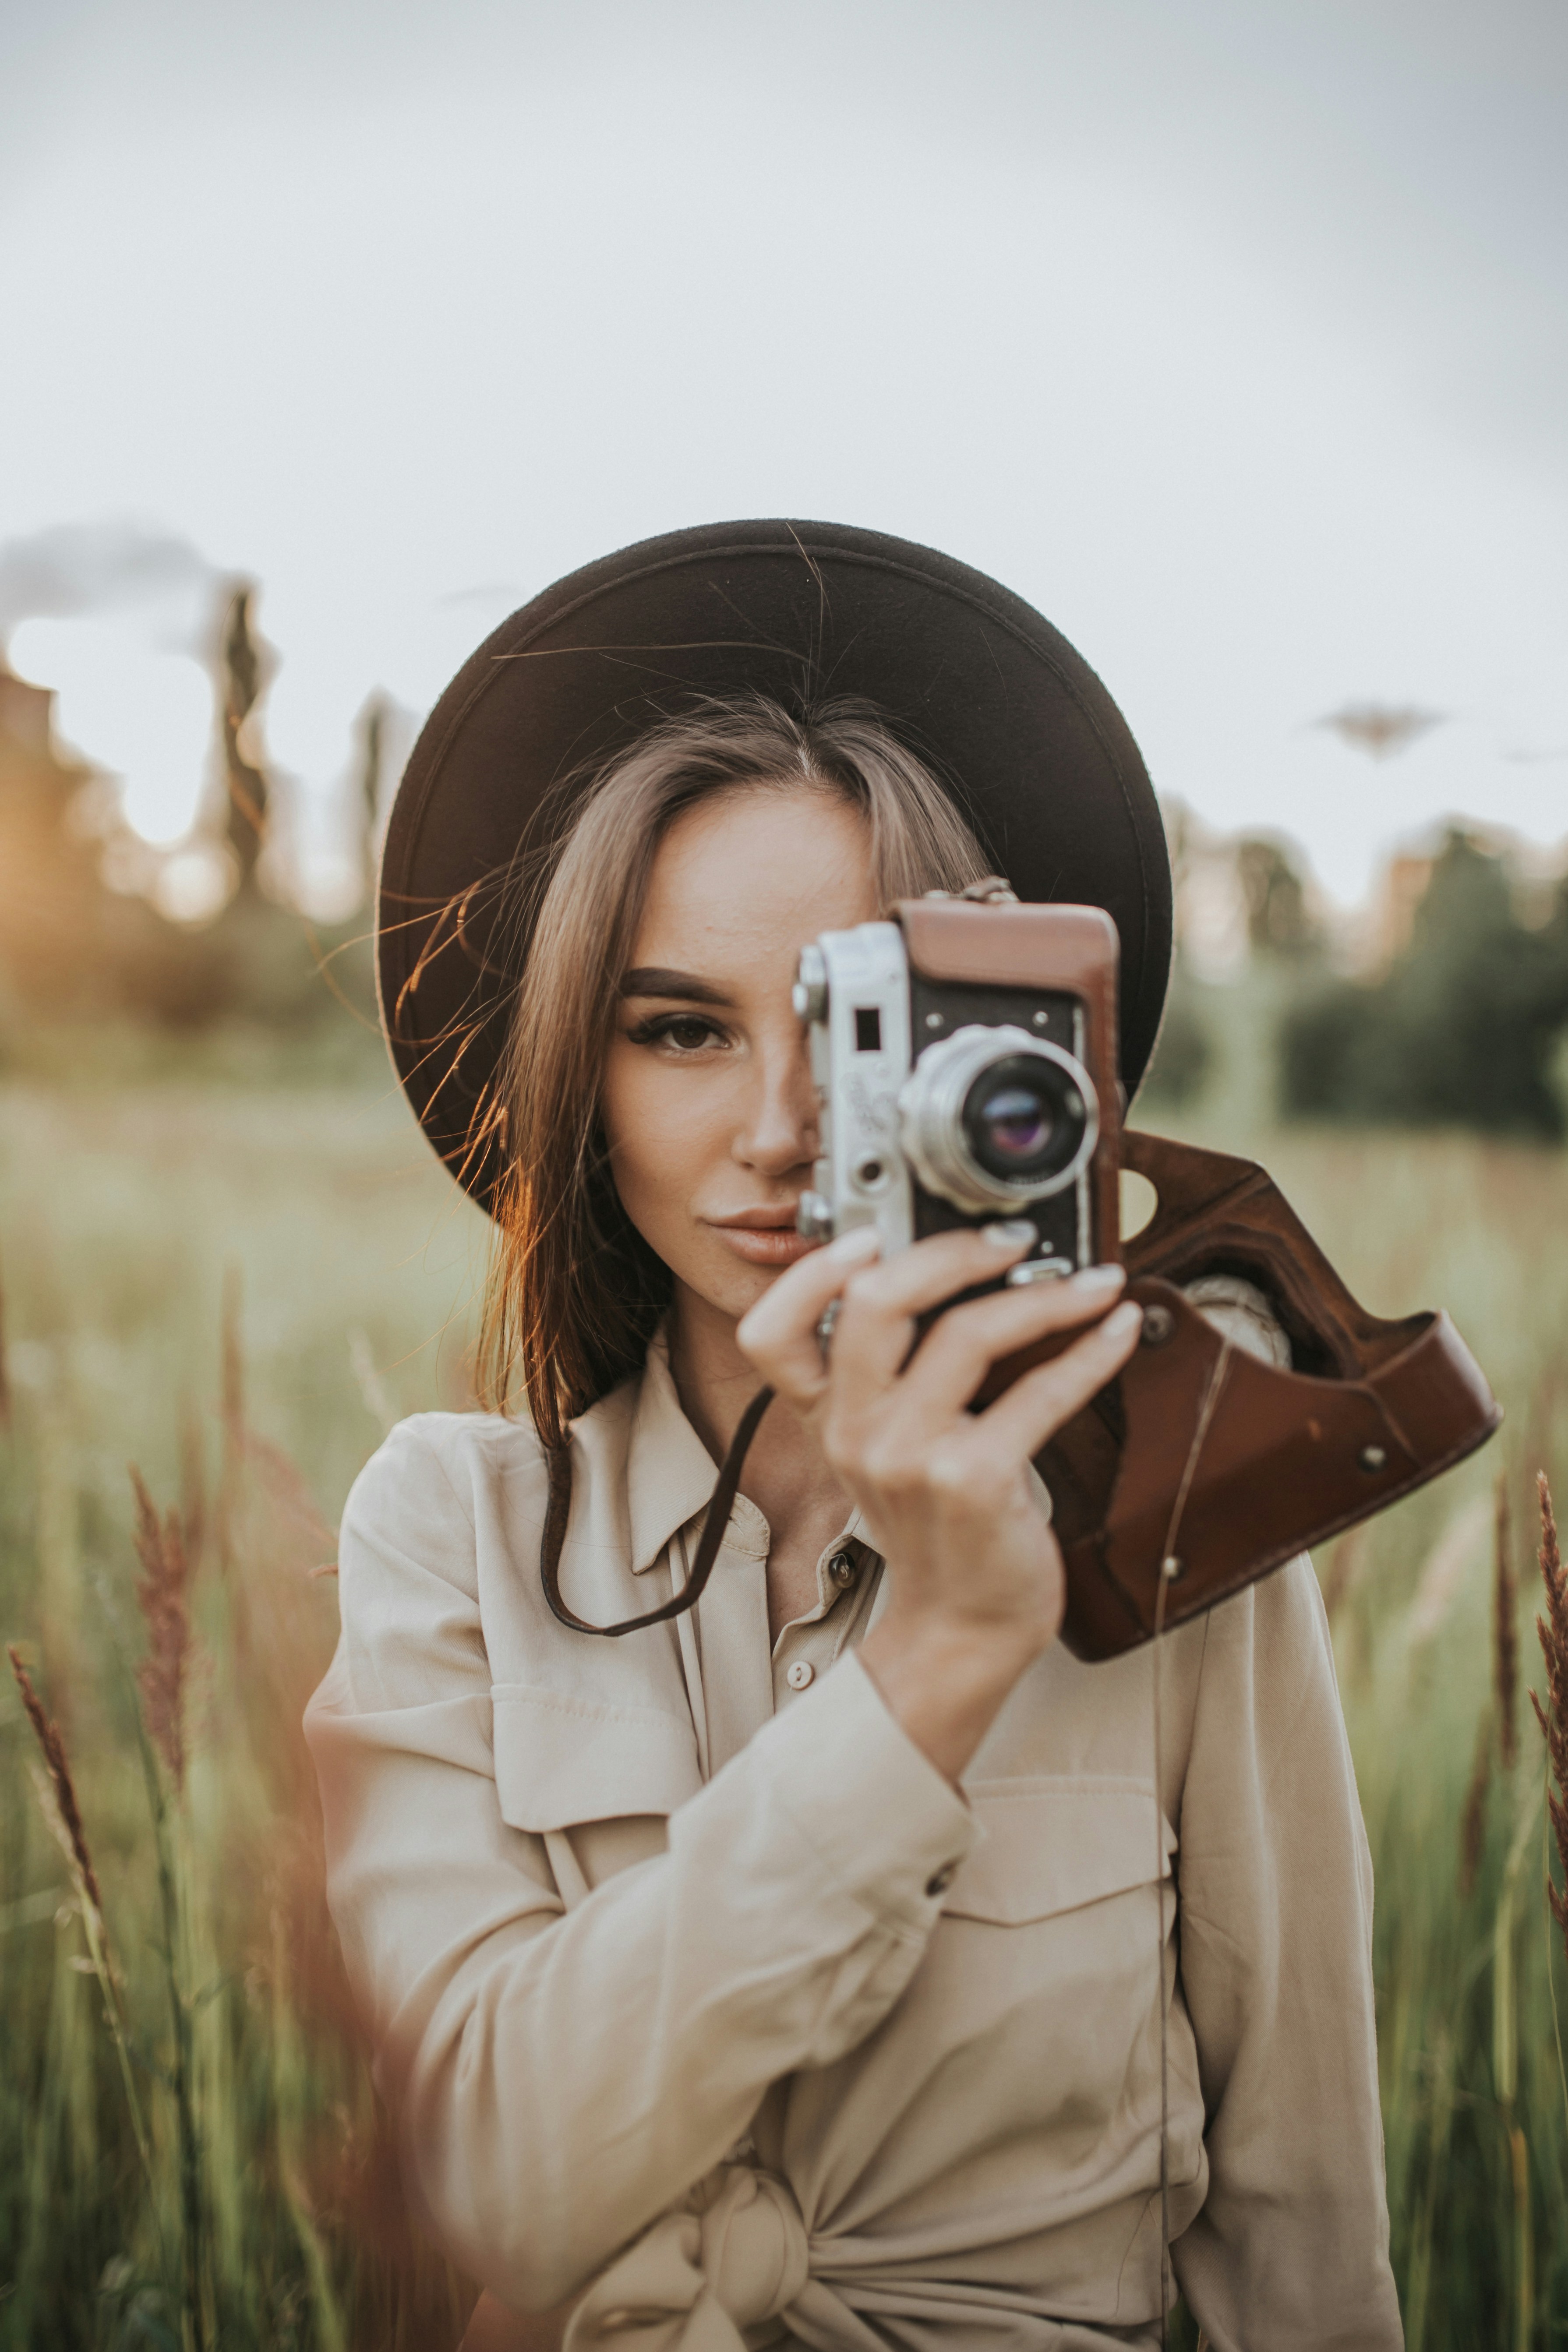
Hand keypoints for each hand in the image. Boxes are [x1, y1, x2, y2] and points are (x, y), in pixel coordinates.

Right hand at [737, 1223, 1143, 1779]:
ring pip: (967, 1335)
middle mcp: (858, 1433)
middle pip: (875, 1303)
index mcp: (829, 1418)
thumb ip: (893, 1379)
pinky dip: (1086, 1353)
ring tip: (1090, 1283)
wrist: (963, 1626)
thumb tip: (960, 1280)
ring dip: (1042, 1296)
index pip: (770, 1331)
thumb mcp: (887, 1451)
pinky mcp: (974, 1483)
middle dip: (951, 1252)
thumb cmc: (941, 1529)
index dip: (812, 1272)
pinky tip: (1114, 1332)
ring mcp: (911, 1458)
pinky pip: (1037, 1394)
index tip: (872, 1235)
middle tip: (1009, 1239)